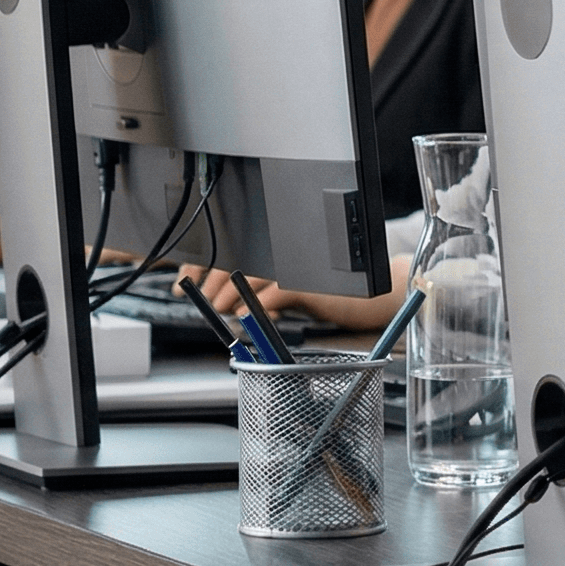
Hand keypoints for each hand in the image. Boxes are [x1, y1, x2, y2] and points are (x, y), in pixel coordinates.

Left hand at [174, 263, 407, 332]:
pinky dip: (255, 306)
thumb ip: (266, 291)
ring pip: (248, 278)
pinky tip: (246, 316)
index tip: (187, 281)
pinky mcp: (309, 286)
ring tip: (226, 312)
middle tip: (208, 303)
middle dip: (212, 285)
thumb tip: (229, 303)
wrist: (377, 295)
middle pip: (233, 261)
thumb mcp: (295, 289)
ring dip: (229, 297)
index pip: (229, 250)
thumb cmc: (336, 293)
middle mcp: (284, 253)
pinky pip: (274, 294)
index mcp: (279, 249)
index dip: (203, 265)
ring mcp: (297, 268)